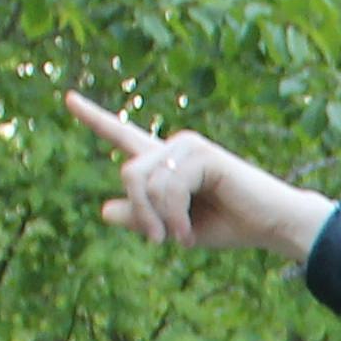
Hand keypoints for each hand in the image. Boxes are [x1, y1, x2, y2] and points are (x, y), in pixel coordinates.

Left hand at [64, 91, 333, 265]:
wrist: (272, 225)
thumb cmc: (230, 226)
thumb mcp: (174, 229)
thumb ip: (142, 218)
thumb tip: (105, 208)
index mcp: (165, 162)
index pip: (123, 136)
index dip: (94, 118)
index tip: (68, 98)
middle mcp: (173, 147)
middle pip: (128, 172)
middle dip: (139, 212)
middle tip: (157, 242)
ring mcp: (187, 146)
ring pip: (144, 180)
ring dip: (158, 219)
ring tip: (181, 239)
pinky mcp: (201, 154)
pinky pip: (167, 187)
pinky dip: (174, 217)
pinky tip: (189, 233)